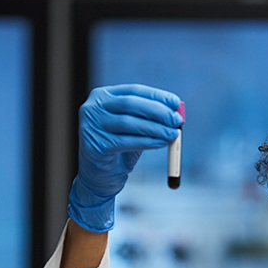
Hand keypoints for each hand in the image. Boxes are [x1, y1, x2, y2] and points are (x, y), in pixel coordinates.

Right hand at [68, 84, 182, 231]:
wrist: (100, 177)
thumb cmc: (120, 149)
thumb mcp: (135, 129)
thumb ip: (150, 118)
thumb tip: (176, 111)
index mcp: (102, 96)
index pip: (133, 90)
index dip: (156, 96)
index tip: (175, 102)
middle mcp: (93, 107)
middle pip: (131, 103)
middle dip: (157, 111)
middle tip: (177, 119)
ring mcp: (91, 126)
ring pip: (129, 122)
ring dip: (155, 128)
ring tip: (173, 134)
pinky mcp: (95, 144)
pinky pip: (126, 141)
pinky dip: (147, 141)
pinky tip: (161, 143)